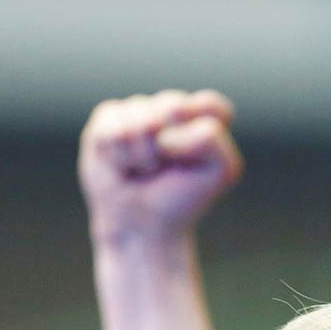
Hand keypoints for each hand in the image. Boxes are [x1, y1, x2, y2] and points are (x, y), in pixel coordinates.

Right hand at [78, 89, 242, 245]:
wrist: (141, 224)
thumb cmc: (182, 197)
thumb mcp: (221, 171)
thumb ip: (211, 138)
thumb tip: (162, 134)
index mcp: (206, 116)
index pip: (211, 105)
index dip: (200, 137)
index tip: (195, 162)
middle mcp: (172, 106)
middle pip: (173, 107)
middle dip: (169, 148)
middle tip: (165, 168)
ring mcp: (139, 109)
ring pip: (141, 122)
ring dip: (143, 158)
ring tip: (143, 169)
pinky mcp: (109, 117)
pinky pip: (113, 130)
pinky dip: (119, 157)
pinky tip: (122, 165)